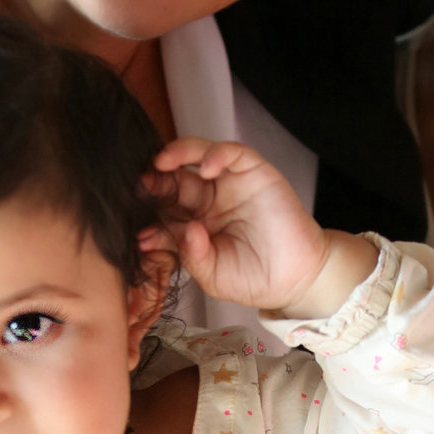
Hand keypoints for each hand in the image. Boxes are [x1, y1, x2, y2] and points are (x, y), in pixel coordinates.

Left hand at [145, 138, 376, 317]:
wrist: (294, 280)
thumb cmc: (253, 279)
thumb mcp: (212, 275)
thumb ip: (192, 255)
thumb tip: (185, 230)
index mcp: (193, 223)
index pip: (164, 212)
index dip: (150, 219)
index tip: (140, 235)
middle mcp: (208, 199)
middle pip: (174, 179)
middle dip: (155, 182)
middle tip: (140, 189)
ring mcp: (229, 184)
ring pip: (197, 155)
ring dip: (176, 155)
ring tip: (161, 165)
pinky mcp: (254, 172)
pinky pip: (232, 153)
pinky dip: (216, 154)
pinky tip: (207, 169)